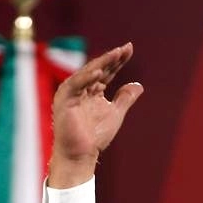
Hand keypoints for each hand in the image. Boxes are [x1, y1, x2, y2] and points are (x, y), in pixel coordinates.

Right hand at [47, 42, 142, 187]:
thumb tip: (139, 85)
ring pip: (87, 73)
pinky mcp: (64, 99)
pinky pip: (75, 85)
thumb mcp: (115, 113)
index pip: (107, 71)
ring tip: (116, 54)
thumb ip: (125, 98)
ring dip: (101, 63)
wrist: (81, 155)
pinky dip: (86, 78)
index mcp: (92, 90)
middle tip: (125, 48)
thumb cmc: (95, 137)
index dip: (118, 61)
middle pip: (98, 69)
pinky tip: (100, 72)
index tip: (129, 49)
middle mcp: (81, 88)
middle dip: (112, 58)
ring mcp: (71, 92)